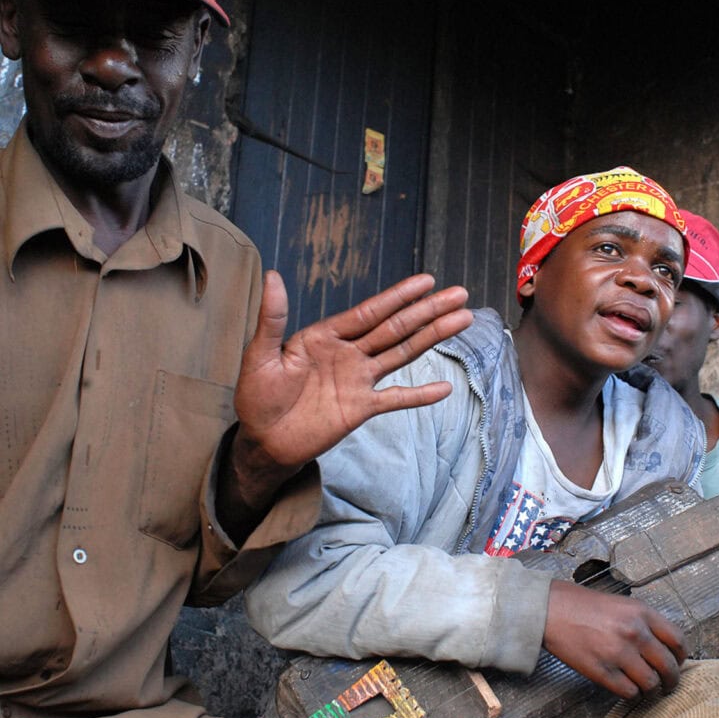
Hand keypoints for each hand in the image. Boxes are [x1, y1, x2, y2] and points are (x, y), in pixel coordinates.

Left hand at [231, 271, 471, 490]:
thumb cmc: (257, 397)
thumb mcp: (260, 355)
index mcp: (326, 336)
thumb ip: (273, 318)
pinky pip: (395, 399)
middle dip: (428, 311)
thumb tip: (272, 275)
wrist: (262, 442)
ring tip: (462, 320)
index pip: (370, 312)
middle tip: (460, 294)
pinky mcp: (361, 409)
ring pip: (402, 354)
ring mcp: (358, 380)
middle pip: (395, 328)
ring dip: (432, 337)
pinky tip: (444, 388)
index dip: (399, 296)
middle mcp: (349, 354)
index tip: (426, 281)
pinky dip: (420, 395)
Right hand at [543, 580, 687, 699]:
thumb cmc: (583, 605)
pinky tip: (626, 685)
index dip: (682, 656)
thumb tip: (663, 646)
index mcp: (642, 613)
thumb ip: (644, 622)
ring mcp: (619, 653)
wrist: (551, 610)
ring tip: (645, 686)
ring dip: (650, 688)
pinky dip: (631, 693)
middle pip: (668, 666)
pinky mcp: (602, 671)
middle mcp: (634, 633)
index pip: (678, 640)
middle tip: (668, 684)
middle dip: (671, 680)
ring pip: (650, 683)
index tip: (678, 662)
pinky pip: (629, 692)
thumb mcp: (622, 604)